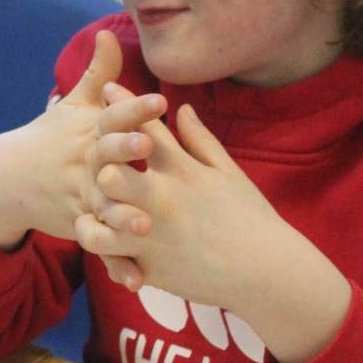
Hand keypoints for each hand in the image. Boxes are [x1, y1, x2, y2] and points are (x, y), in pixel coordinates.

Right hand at [0, 31, 162, 251]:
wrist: (7, 178)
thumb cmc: (52, 135)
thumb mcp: (73, 104)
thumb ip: (98, 72)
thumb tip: (110, 31)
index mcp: (87, 130)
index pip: (112, 114)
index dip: (134, 107)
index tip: (160, 100)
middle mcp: (83, 163)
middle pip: (106, 156)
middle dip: (124, 152)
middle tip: (147, 147)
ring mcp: (79, 196)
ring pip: (104, 205)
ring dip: (122, 215)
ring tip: (144, 224)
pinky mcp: (80, 226)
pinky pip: (101, 246)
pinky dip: (118, 263)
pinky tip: (138, 279)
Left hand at [75, 103, 344, 358]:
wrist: (268, 271)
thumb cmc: (251, 217)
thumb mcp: (229, 173)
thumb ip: (200, 140)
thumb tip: (182, 108)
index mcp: (182, 171)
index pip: (144, 128)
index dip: (122, 105)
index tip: (107, 91)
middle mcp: (162, 198)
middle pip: (110, 171)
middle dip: (100, 165)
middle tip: (101, 166)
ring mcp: (152, 234)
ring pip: (99, 215)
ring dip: (95, 209)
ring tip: (99, 209)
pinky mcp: (148, 266)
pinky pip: (109, 255)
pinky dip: (103, 247)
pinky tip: (107, 239)